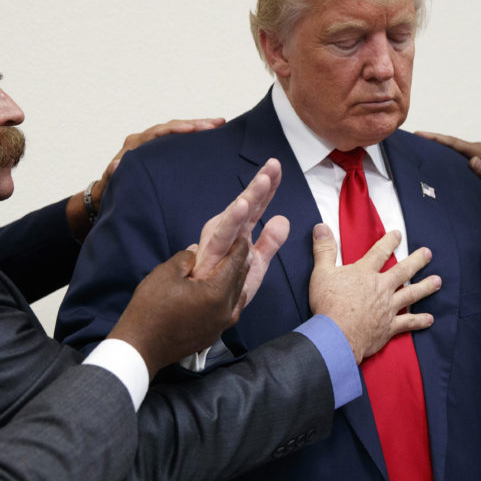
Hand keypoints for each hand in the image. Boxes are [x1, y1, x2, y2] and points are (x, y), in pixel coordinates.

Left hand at [95, 118, 224, 198]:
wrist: (110, 192)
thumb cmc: (111, 189)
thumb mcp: (110, 183)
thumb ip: (113, 174)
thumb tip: (116, 164)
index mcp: (134, 144)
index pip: (159, 132)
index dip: (177, 129)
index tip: (193, 128)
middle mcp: (144, 139)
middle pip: (173, 126)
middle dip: (195, 124)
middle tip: (217, 123)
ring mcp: (153, 143)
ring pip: (178, 130)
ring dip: (197, 126)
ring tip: (219, 124)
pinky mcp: (161, 149)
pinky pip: (178, 139)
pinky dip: (193, 135)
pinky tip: (209, 134)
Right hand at [107, 238, 249, 376]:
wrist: (141, 346)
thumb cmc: (151, 308)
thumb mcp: (165, 274)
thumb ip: (185, 259)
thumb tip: (196, 252)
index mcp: (216, 293)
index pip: (234, 264)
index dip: (239, 248)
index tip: (244, 236)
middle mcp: (224, 311)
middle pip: (239, 281)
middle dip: (241, 263)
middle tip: (242, 248)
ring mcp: (220, 326)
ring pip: (237, 299)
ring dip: (238, 282)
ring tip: (236, 268)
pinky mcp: (212, 335)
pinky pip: (230, 313)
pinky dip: (231, 299)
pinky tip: (227, 294)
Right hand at [191, 158, 288, 316]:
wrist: (197, 316)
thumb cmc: (221, 289)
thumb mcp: (255, 264)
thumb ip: (269, 243)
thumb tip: (283, 218)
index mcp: (237, 233)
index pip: (256, 207)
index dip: (268, 188)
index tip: (278, 167)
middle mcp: (225, 234)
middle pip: (245, 206)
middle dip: (259, 185)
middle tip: (273, 164)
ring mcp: (215, 244)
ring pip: (234, 218)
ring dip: (248, 198)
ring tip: (262, 181)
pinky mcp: (208, 257)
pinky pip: (221, 238)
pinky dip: (231, 221)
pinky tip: (243, 206)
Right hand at [308, 224, 440, 363]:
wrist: (337, 335)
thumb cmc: (327, 304)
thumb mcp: (321, 272)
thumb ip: (323, 249)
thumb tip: (321, 226)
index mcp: (364, 273)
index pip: (379, 253)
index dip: (389, 242)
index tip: (398, 234)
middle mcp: (380, 288)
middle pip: (402, 271)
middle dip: (416, 261)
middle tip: (428, 253)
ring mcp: (387, 308)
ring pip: (411, 295)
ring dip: (425, 287)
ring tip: (438, 281)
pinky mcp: (388, 327)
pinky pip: (408, 323)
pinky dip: (419, 321)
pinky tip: (430, 319)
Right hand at [415, 131, 480, 224]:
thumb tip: (473, 161)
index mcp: (479, 152)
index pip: (454, 143)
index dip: (436, 138)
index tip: (419, 134)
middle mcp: (474, 152)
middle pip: (448, 144)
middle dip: (429, 141)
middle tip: (408, 140)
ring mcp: (471, 160)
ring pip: (448, 153)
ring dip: (433, 151)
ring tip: (413, 151)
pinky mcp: (469, 168)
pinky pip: (451, 162)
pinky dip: (440, 161)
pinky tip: (428, 166)